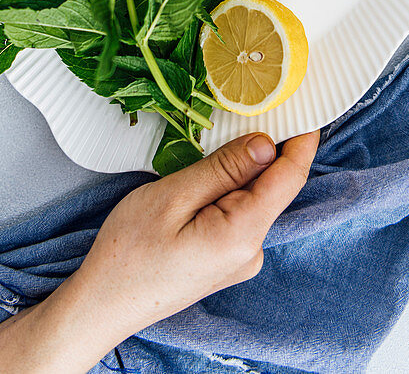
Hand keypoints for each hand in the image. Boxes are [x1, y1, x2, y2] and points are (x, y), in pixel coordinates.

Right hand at [0, 131, 318, 372]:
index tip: (307, 104)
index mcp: (243, 234)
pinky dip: (230, 189)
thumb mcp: (174, 195)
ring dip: (241, 170)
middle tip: (249, 108)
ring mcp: (239, 259)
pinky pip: (240, 214)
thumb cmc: (128, 252)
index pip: (290, 178)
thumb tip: (267, 143)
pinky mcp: (225, 259)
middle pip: (273, 186)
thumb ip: (225, 168)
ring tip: (214, 144)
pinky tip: (204, 178)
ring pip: (254, 199)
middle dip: (264, 149)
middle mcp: (250, 251)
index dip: (302, 139)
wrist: (102, 304)